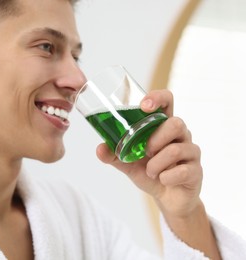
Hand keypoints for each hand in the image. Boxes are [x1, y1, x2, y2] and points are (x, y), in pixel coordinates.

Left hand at [96, 89, 220, 258]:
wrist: (168, 199)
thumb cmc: (150, 173)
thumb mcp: (128, 163)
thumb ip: (114, 154)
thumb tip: (99, 148)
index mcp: (164, 126)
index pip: (167, 101)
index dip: (158, 98)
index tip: (144, 106)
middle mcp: (181, 135)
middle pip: (176, 123)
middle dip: (155, 139)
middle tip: (145, 152)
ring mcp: (191, 152)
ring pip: (176, 149)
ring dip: (156, 164)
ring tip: (150, 171)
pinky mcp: (196, 171)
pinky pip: (182, 171)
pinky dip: (166, 177)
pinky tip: (162, 180)